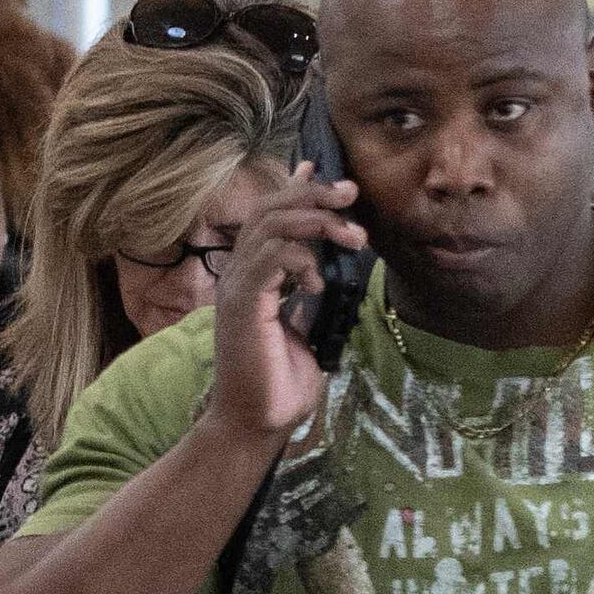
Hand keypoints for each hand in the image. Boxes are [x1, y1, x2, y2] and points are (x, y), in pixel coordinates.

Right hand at [202, 167, 364, 450]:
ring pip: (271, 227)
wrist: (259, 420)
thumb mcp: (308, 328)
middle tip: (351, 193)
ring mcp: (238, 286)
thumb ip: (313, 296)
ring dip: (318, 223)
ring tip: (355, 238)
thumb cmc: (282, 380)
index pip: (271, 216)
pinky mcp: (241, 303)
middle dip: (313, 195)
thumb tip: (331, 273)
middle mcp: (241, 272)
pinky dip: (300, 261)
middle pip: (270, 210)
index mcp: (256, 274)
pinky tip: (319, 282)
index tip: (326, 173)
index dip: (295, 190)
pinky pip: (269, 261)